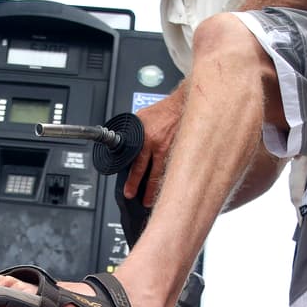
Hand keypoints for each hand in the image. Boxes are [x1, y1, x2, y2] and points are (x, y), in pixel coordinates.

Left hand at [126, 90, 182, 206]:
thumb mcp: (140, 119)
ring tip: (152, 199)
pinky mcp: (182, 151)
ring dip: (157, 188)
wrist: (183, 104)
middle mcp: (159, 146)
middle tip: (141, 201)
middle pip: (151, 174)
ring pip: (164, 174)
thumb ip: (133, 134)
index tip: (129, 192)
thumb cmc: (161, 111)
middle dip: (145, 190)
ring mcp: (173, 150)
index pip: (137, 165)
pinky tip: (167, 187)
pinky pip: (174, 169)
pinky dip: (170, 179)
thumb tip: (123, 144)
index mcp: (146, 138)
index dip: (133, 181)